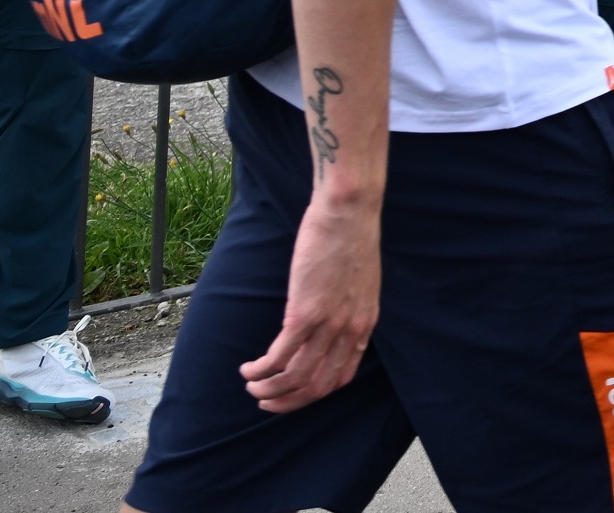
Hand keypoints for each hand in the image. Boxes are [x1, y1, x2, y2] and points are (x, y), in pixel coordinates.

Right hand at [242, 193, 380, 412]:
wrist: (349, 212)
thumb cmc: (352, 239)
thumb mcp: (360, 283)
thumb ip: (348, 308)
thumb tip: (328, 323)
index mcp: (365, 324)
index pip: (341, 378)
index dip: (312, 393)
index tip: (292, 394)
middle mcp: (349, 331)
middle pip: (317, 387)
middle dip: (287, 401)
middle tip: (265, 400)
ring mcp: (328, 325)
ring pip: (295, 378)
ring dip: (268, 389)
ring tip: (252, 385)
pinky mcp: (305, 313)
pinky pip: (278, 357)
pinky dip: (260, 369)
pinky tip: (248, 368)